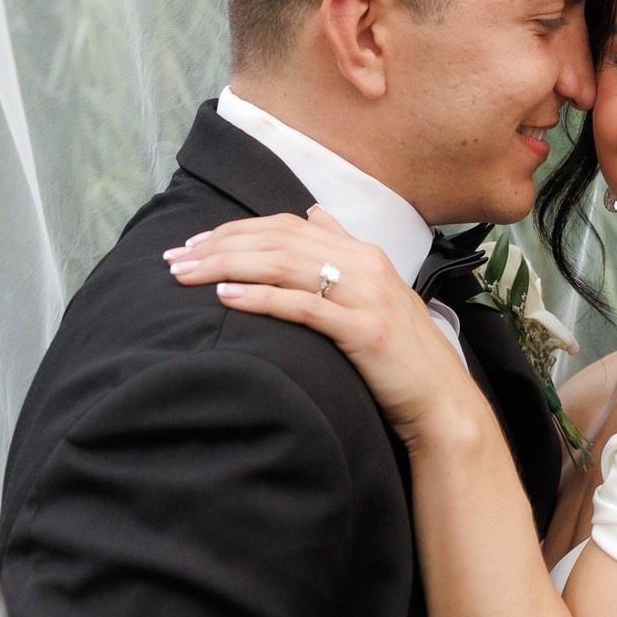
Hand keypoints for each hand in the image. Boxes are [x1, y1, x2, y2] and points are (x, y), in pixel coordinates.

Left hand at [167, 208, 484, 447]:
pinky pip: (303, 306)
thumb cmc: (402, 354)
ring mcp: (366, 296)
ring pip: (284, 266)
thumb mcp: (375, 292)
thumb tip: (313, 215)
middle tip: (174, 258)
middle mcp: (365, 265)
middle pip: (277, 242)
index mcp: (364, 253)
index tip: (194, 244)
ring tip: (186, 275)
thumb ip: (344, 251)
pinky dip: (261, 298)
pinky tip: (227, 297)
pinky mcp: (364, 330)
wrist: (443, 401)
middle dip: (218, 246)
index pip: (287, 227)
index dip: (236, 230)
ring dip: (227, 266)